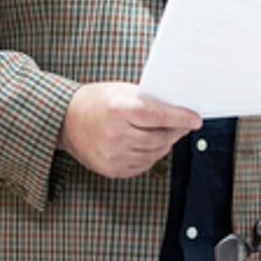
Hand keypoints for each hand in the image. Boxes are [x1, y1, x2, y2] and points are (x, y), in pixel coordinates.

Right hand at [57, 82, 200, 178]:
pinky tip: (150, 145)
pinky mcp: (111, 169)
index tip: (195, 119)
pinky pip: (143, 165)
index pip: (159, 116)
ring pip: (155, 153)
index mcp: (118, 110)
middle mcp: (115, 135)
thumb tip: (176, 110)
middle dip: (176, 131)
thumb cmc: (95, 101)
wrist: (65, 121)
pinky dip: (151, 155)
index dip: (181, 118)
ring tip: (166, 133)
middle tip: (184, 125)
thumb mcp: (120, 91)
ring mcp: (113, 155)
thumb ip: (147, 101)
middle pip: (160, 137)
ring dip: (166, 143)